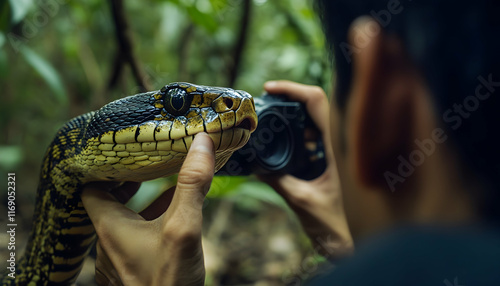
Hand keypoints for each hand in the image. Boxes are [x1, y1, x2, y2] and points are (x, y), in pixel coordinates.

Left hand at [81, 133, 214, 285]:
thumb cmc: (167, 282)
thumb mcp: (183, 228)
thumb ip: (191, 185)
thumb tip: (202, 142)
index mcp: (109, 226)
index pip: (93, 187)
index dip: (108, 168)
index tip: (129, 152)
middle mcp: (108, 242)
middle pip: (110, 201)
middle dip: (131, 181)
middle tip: (150, 162)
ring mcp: (120, 258)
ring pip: (127, 219)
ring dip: (145, 200)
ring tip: (168, 180)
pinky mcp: (134, 270)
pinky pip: (139, 236)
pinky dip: (154, 221)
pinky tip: (177, 215)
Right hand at [260, 80, 352, 258]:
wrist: (371, 249)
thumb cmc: (344, 230)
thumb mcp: (303, 202)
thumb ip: (278, 180)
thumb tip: (255, 165)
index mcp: (342, 145)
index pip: (318, 101)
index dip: (293, 89)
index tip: (270, 88)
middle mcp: (350, 143)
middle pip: (320, 106)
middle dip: (292, 105)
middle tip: (268, 110)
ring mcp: (351, 152)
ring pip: (323, 123)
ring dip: (300, 123)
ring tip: (276, 131)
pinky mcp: (349, 163)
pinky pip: (327, 140)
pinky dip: (308, 140)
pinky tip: (294, 152)